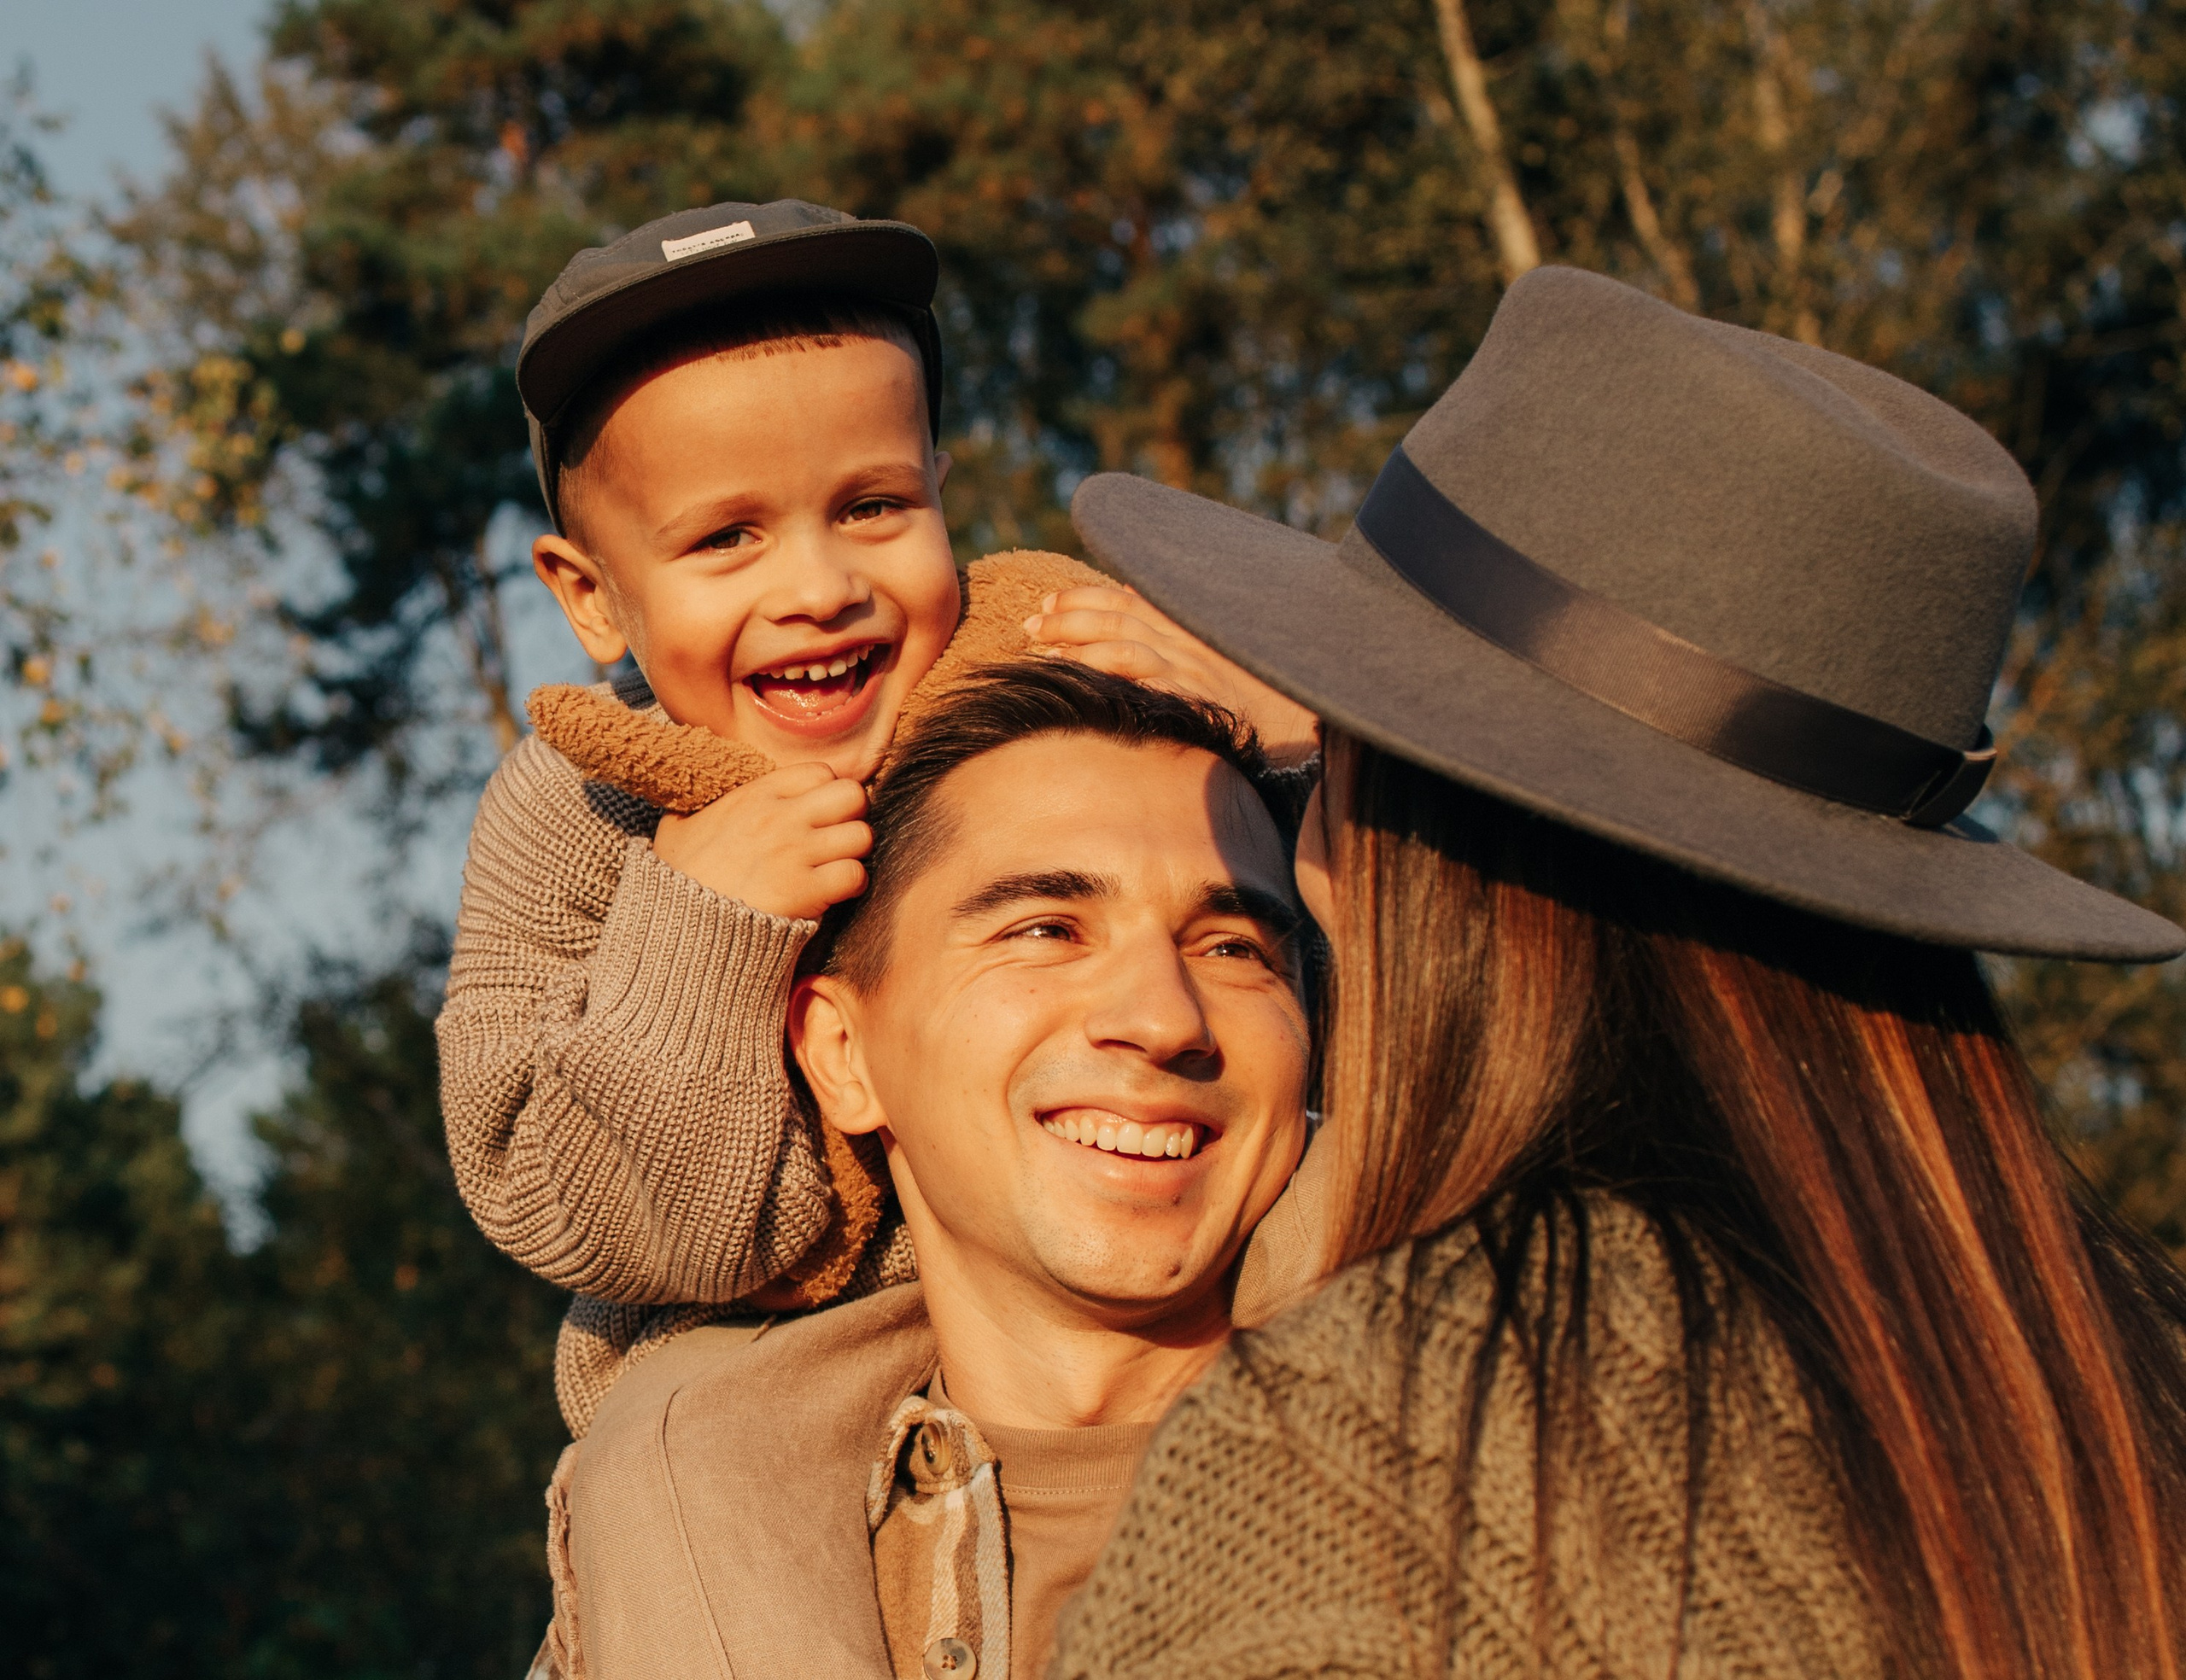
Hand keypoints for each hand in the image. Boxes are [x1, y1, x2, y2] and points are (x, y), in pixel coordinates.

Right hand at [653, 762, 869, 920]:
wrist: (677, 925)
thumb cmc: (677, 877)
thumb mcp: (677, 826)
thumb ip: (698, 803)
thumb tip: (698, 792)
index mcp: (755, 795)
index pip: (820, 772)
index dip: (825, 792)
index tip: (815, 814)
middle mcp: (781, 818)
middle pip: (852, 795)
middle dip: (852, 815)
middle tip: (836, 836)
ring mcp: (796, 853)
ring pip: (862, 835)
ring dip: (855, 852)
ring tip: (837, 864)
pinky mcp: (806, 890)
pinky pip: (855, 874)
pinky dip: (853, 884)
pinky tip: (835, 891)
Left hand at [1024, 585, 1320, 766]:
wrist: (1309, 732)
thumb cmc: (1265, 704)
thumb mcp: (1219, 663)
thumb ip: (1178, 638)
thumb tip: (1131, 604)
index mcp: (1192, 631)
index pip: (1129, 601)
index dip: (1084, 598)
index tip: (1048, 603)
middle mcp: (1189, 646)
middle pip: (1118, 617)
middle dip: (1067, 616)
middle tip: (1030, 624)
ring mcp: (1192, 673)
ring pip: (1123, 644)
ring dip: (1076, 643)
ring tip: (1039, 649)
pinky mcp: (1195, 702)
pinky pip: (1144, 684)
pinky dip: (1106, 676)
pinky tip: (1077, 680)